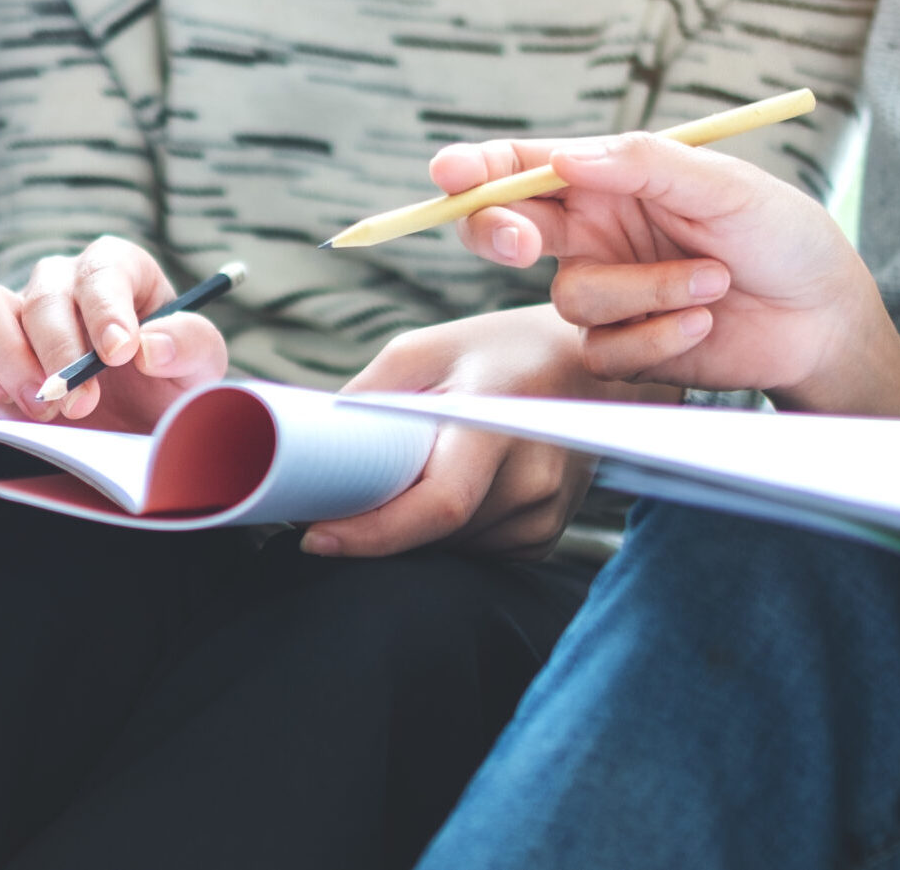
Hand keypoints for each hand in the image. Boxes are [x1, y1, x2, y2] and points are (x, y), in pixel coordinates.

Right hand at [0, 237, 228, 433]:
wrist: (139, 434)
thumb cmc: (170, 389)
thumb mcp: (202, 368)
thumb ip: (190, 345)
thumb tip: (149, 345)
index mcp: (118, 272)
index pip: (102, 269)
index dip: (107, 308)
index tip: (119, 352)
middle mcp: (61, 285)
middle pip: (41, 294)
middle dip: (59, 353)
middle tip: (80, 405)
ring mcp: (14, 318)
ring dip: (8, 359)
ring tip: (41, 409)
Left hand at [302, 306, 673, 559]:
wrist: (585, 366)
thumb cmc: (499, 351)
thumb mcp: (426, 349)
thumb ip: (371, 394)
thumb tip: (314, 444)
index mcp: (499, 420)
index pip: (439, 504)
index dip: (374, 533)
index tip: (315, 537)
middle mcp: (533, 475)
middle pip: (435, 533)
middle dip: (378, 523)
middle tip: (342, 495)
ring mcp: (546, 511)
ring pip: (451, 547)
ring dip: (412, 528)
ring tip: (408, 475)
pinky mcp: (545, 532)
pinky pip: (475, 550)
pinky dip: (446, 531)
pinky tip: (447, 486)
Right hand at [435, 133, 899, 418]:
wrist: (823, 318)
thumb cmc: (780, 235)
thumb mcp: (722, 183)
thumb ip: (643, 164)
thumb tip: (565, 158)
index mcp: (609, 179)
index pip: (525, 167)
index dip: (477, 169)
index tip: (450, 175)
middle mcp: (594, 234)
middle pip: (507, 231)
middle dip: (501, 234)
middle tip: (523, 245)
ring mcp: (605, 293)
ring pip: (571, 296)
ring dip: (645, 290)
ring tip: (713, 282)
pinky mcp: (621, 348)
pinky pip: (603, 348)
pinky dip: (657, 335)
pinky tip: (705, 325)